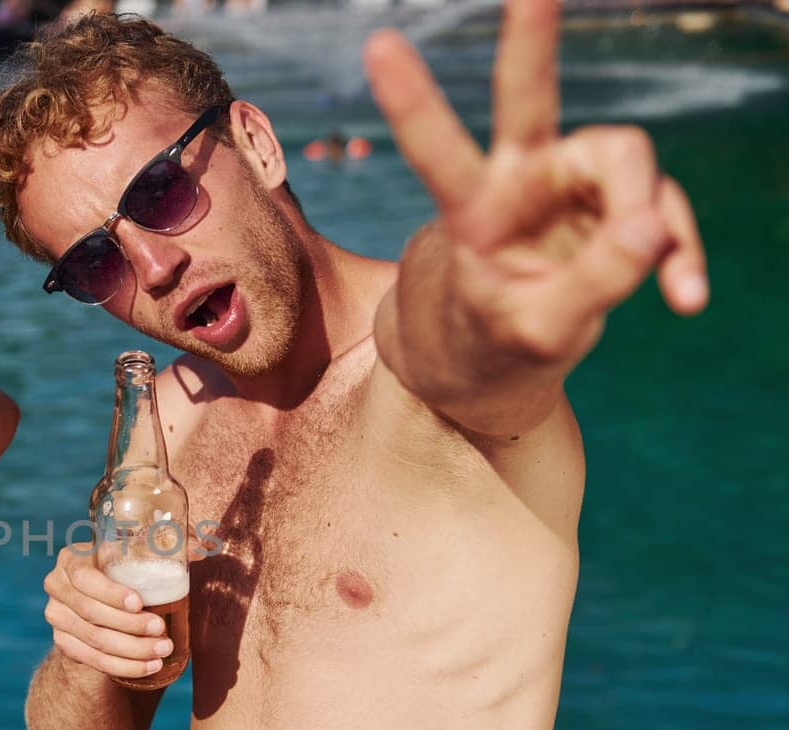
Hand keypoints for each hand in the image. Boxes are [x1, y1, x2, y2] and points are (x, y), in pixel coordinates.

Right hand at [43, 544, 173, 681]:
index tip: (140, 603)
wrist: (97, 597)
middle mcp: (57, 587)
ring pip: (94, 640)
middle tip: (162, 631)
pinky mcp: (63, 643)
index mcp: (71, 559)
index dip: (110, 593)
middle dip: (130, 626)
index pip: (84, 577)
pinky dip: (123, 667)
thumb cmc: (123, 569)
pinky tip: (149, 668)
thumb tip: (202, 547)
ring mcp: (56, 617)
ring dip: (132, 651)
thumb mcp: (137, 553)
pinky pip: (93, 661)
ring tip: (162, 651)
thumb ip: (167, 546)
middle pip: (91, 613)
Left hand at [364, 0, 706, 365]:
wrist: (503, 357)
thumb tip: (654, 228)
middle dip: (529, 38)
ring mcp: (569, 180)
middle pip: (529, 97)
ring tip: (673, 288)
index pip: (438, 151)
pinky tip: (686, 296)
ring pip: (629, 161)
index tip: (377, 44)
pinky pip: (660, 209)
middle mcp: (518, 177)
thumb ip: (595, 282)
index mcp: (472, 212)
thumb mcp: (540, 331)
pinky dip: (678, 251)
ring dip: (655, 220)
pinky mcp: (614, 196)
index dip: (413, 101)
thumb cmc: (500, 340)